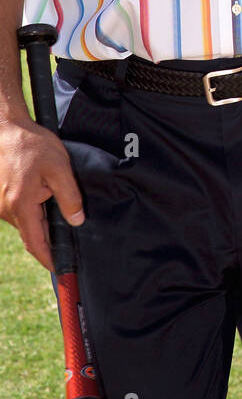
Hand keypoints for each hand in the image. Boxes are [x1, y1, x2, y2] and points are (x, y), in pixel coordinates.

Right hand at [0, 117, 83, 269]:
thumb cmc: (31, 145)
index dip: (49, 259)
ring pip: (25, 221)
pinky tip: (41, 192)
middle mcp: (6, 209)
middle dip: (50, 236)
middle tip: (69, 234)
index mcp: (21, 206)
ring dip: (41, 218)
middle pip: (31, 233)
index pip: (36, 243)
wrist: (5, 128)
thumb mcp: (59, 168)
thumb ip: (70, 196)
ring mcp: (0, 204)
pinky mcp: (0, 197)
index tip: (60, 270)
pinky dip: (32, 209)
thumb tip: (77, 221)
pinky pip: (19, 210)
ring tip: (53, 198)